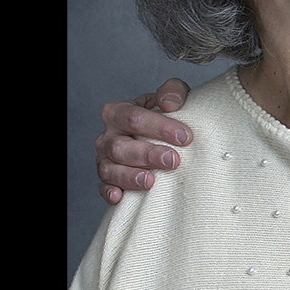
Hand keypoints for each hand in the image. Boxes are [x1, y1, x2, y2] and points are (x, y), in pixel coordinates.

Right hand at [95, 78, 192, 204]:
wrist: (161, 135)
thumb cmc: (166, 115)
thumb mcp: (172, 97)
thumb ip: (173, 92)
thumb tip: (169, 103)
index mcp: (118, 112)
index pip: (135, 118)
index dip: (160, 127)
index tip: (185, 137)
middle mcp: (107, 136)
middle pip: (120, 146)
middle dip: (147, 154)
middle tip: (173, 160)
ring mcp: (104, 159)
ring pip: (109, 169)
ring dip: (129, 176)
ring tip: (150, 181)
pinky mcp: (107, 180)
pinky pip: (103, 187)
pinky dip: (109, 192)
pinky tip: (119, 197)